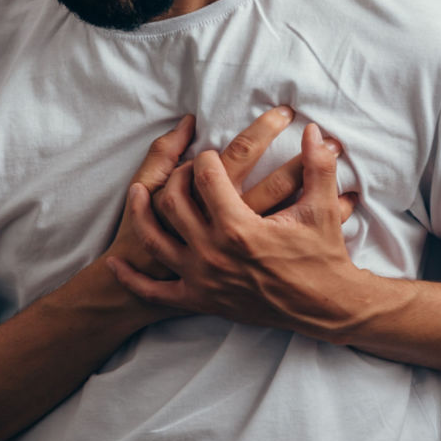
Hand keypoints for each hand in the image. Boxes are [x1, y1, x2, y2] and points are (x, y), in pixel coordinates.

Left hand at [108, 123, 363, 341]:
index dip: (207, 158)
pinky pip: (155, 292)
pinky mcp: (200, 301)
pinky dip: (132, 279)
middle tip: (185, 169)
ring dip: (142, 215)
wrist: (324, 309)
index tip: (212, 152)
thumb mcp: (322, 208)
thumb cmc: (323, 257)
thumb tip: (314, 130)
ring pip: (156, 240)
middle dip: (176, 178)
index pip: (207, 176)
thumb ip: (318, 165)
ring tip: (138, 194)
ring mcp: (202, 279)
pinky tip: (116, 264)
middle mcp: (213, 253)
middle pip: (174, 202)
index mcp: (239, 227)